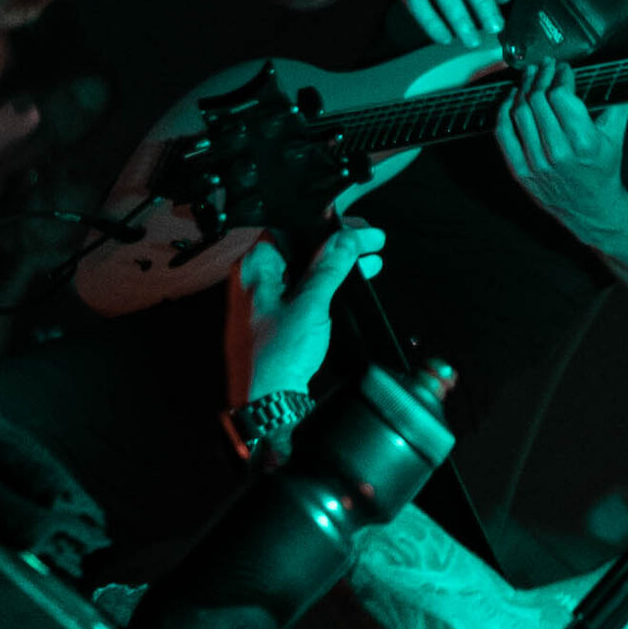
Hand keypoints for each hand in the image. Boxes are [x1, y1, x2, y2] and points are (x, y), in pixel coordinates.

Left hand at [235, 215, 386, 402]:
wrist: (268, 402)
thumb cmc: (278, 355)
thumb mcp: (311, 305)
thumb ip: (329, 268)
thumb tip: (346, 239)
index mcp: (256, 269)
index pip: (292, 229)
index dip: (327, 225)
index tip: (357, 228)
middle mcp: (256, 281)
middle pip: (301, 249)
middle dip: (338, 245)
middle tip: (371, 242)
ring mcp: (265, 301)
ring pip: (305, 271)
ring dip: (336, 265)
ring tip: (370, 261)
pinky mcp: (276, 320)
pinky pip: (304, 292)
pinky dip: (327, 286)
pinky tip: (351, 284)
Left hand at [495, 54, 627, 247]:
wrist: (591, 209)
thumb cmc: (602, 171)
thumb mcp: (616, 137)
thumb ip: (618, 105)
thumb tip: (621, 74)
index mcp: (584, 143)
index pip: (561, 96)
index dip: (560, 76)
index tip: (563, 69)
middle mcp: (558, 153)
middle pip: (539, 101)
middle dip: (541, 77)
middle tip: (545, 67)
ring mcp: (536, 163)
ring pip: (520, 113)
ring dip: (524, 89)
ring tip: (530, 77)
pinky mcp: (520, 171)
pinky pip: (504, 134)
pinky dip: (504, 112)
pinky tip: (511, 99)